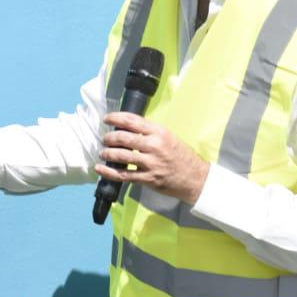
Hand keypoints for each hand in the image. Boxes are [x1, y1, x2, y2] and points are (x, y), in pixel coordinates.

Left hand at [95, 112, 209, 204]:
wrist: (195, 177)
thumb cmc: (181, 156)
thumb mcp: (169, 136)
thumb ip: (150, 132)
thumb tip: (127, 128)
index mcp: (159, 132)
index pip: (132, 120)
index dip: (115, 118)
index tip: (107, 119)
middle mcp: (154, 145)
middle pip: (123, 138)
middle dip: (110, 137)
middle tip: (105, 139)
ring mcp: (151, 163)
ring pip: (121, 156)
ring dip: (108, 153)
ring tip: (103, 152)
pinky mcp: (148, 179)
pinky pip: (124, 175)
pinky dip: (109, 172)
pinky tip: (100, 169)